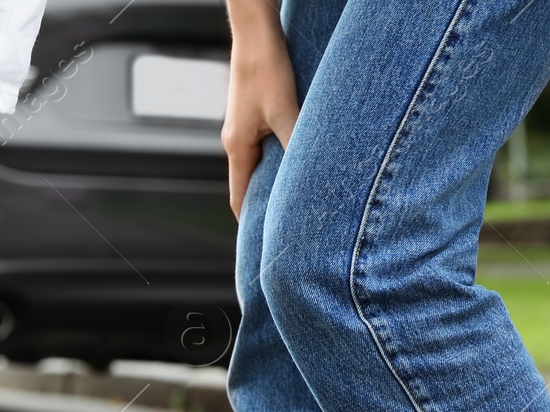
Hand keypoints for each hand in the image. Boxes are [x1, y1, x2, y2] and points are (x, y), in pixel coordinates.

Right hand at [221, 36, 299, 218]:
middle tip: (290, 222)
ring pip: (260, 163)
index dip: (250, 222)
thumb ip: (297, 146)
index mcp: (237, 147)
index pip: (238, 198)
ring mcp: (245, 125)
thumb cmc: (265, 67)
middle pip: (249, 183)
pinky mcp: (256, 112)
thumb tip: (314, 178)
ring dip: (277, 178)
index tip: (266, 241)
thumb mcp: (286, 112)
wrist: (256, 31)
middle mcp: (236, 139)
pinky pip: (267, 143)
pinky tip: (301, 155)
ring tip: (300, 193)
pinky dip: (281, 156)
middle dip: (266, 203)